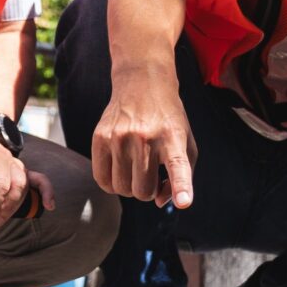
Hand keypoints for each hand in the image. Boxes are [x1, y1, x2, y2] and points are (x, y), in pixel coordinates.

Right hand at [92, 71, 197, 207]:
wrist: (142, 83)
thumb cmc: (168, 120)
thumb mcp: (185, 142)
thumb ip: (181, 176)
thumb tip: (159, 202)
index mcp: (172, 138)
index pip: (178, 166)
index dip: (180, 186)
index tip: (184, 202)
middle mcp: (146, 137)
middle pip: (143, 191)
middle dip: (148, 190)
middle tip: (150, 175)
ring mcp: (120, 137)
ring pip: (122, 189)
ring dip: (130, 187)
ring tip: (135, 169)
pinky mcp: (100, 137)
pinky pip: (102, 180)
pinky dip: (112, 184)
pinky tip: (119, 171)